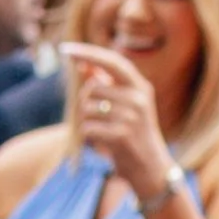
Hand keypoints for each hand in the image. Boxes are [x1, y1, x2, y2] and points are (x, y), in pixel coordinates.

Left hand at [63, 43, 170, 202]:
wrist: (151, 169)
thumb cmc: (134, 135)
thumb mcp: (126, 106)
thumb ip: (106, 84)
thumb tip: (83, 65)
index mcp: (141, 86)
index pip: (112, 62)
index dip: (88, 53)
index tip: (66, 49)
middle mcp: (138, 98)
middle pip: (92, 87)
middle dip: (87, 102)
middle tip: (99, 117)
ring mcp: (131, 117)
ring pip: (87, 109)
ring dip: (87, 122)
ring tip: (104, 132)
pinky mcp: (121, 136)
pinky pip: (87, 128)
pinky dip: (88, 137)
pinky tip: (103, 143)